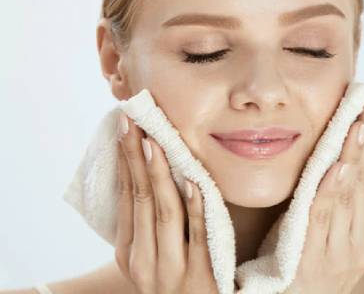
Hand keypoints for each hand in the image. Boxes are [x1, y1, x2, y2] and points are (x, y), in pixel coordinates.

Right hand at [114, 111, 218, 293]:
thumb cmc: (172, 282)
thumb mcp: (149, 256)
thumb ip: (146, 223)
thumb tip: (145, 172)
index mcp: (128, 252)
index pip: (126, 197)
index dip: (125, 161)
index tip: (127, 129)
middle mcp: (143, 261)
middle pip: (140, 198)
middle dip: (136, 157)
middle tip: (135, 122)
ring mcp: (171, 271)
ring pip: (164, 213)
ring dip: (159, 174)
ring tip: (156, 142)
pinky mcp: (201, 279)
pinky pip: (198, 237)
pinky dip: (194, 208)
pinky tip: (192, 182)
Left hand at [284, 97, 363, 293]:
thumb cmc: (309, 264)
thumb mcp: (328, 233)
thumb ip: (331, 201)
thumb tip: (333, 156)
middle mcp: (358, 242)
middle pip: (361, 182)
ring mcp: (339, 253)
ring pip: (346, 196)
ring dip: (352, 157)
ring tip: (357, 126)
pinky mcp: (314, 262)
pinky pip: (321, 220)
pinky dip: (330, 192)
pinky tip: (337, 168)